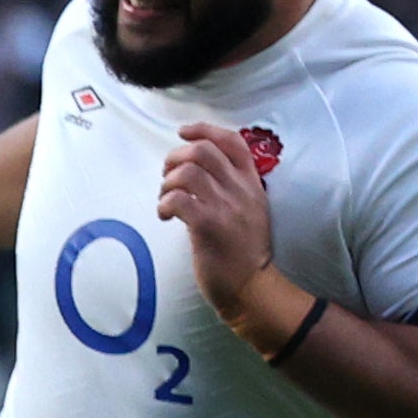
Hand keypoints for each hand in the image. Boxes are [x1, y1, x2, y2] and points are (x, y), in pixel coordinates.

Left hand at [156, 121, 274, 311]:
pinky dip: (164, 204)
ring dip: (167, 183)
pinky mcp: (209, 226)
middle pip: (203, 150)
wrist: (253, 287)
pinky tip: (165, 216)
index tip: (183, 133)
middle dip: (176, 157)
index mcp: (252, 183)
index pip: (233, 141)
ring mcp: (226, 207)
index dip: (205, 130)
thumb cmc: (244, 252)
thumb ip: (233, 189)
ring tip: (165, 200)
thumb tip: (198, 172)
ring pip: (188, 172)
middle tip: (167, 177)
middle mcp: (240, 190)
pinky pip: (178, 199)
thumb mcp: (250, 211)